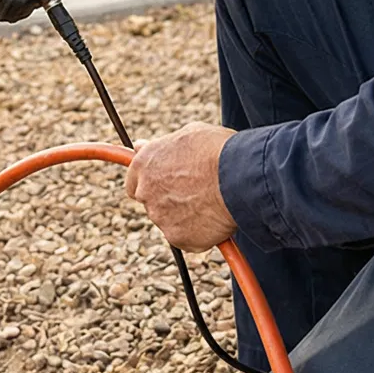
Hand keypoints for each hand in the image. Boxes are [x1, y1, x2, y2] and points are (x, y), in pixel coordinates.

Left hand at [124, 122, 238, 251]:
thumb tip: (140, 146)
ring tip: (211, 201)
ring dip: (186, 216)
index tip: (165, 184)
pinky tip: (215, 218)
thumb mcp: (188, 134)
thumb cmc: (217, 150)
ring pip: (171, 221)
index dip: (152, 184)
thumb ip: (161, 146)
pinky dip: (199, 232)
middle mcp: (146, 192)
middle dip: (170, 200)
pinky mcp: (178, 238)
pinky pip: (187, 237)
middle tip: (196, 192)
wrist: (239, 176)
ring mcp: (161, 217)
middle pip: (153, 203)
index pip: (134, 183)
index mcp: (144, 165)